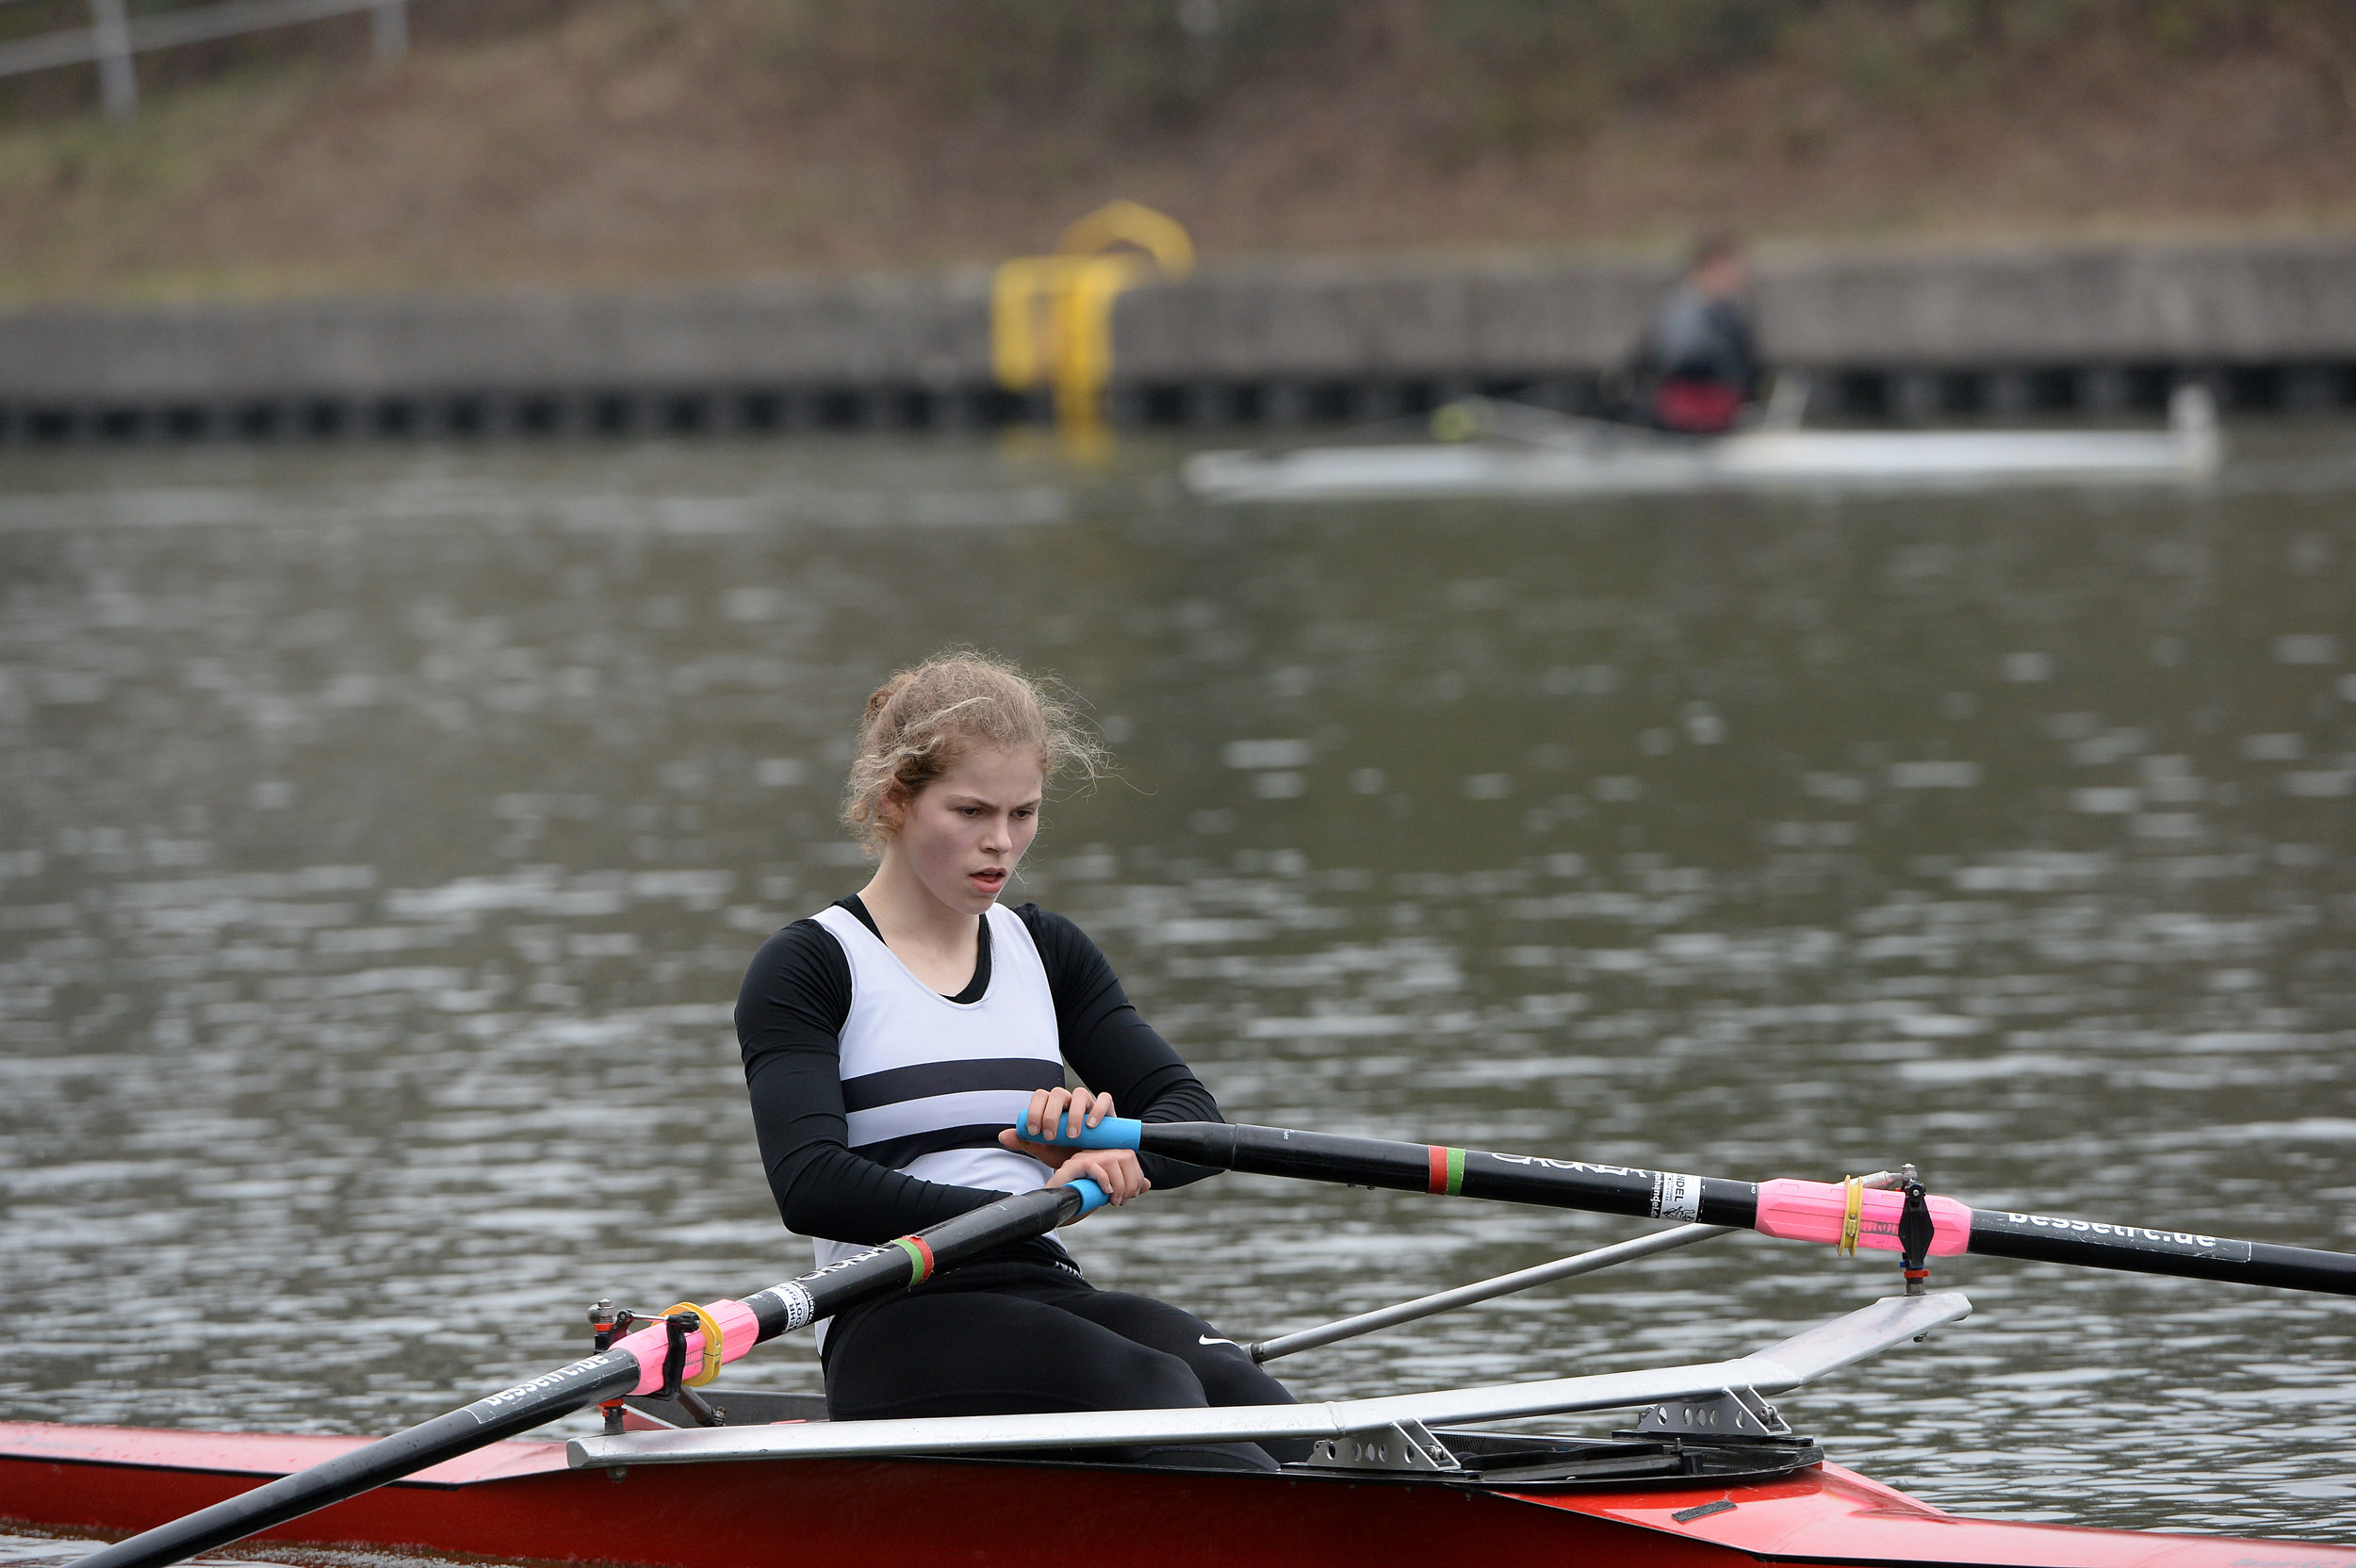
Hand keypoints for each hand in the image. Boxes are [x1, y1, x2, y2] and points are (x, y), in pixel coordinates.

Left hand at [998, 1087, 1146, 1220]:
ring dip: (1074, 1113)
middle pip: (1058, 1093)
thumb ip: (1025, 1142)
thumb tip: (1002, 1136)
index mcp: (1052, 1107)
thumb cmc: (1066, 1154)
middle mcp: (1070, 1102)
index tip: (1034, 1132)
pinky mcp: (1107, 1110)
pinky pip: (1105, 1099)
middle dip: (1052, 1114)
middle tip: (1052, 1136)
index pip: (1040, 1096)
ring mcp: (1089, 1104)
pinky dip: (1098, 1109)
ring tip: (1073, 1135)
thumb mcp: (1044, 1150)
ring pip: (1080, 1094)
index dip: (1035, 1111)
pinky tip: (1091, 1125)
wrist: (1090, 1165)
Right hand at [1043, 1149, 1148, 1221]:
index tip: (1131, 1195)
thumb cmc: (1080, 1200)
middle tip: (1122, 1200)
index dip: (1136, 1176)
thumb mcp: (1108, 1195)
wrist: (1056, 1209)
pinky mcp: (1072, 1165)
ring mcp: (1082, 1157)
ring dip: (1119, 1184)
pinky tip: (1105, 1193)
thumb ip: (1125, 1188)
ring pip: (1112, 1160)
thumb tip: (1147, 1184)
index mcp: (1104, 1158)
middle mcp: (1094, 1154)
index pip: (1129, 1156)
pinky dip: (1104, 1180)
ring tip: (1113, 1201)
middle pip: (1124, 1156)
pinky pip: (1093, 1165)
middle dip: (1130, 1181)